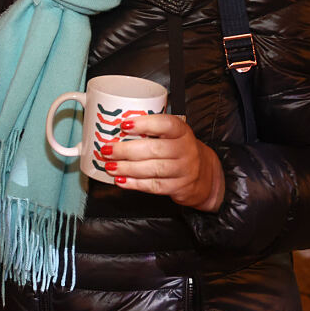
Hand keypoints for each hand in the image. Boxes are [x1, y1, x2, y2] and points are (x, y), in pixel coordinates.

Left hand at [100, 114, 224, 211]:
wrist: (202, 173)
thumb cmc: (178, 149)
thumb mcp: (170, 135)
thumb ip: (149, 131)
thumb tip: (113, 129)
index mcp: (181, 131)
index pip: (166, 124)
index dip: (144, 124)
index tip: (124, 125)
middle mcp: (185, 149)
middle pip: (154, 149)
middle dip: (126, 150)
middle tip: (107, 150)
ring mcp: (184, 169)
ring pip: (153, 169)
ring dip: (127, 168)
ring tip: (111, 166)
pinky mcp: (179, 186)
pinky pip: (154, 185)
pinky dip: (135, 184)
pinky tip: (121, 181)